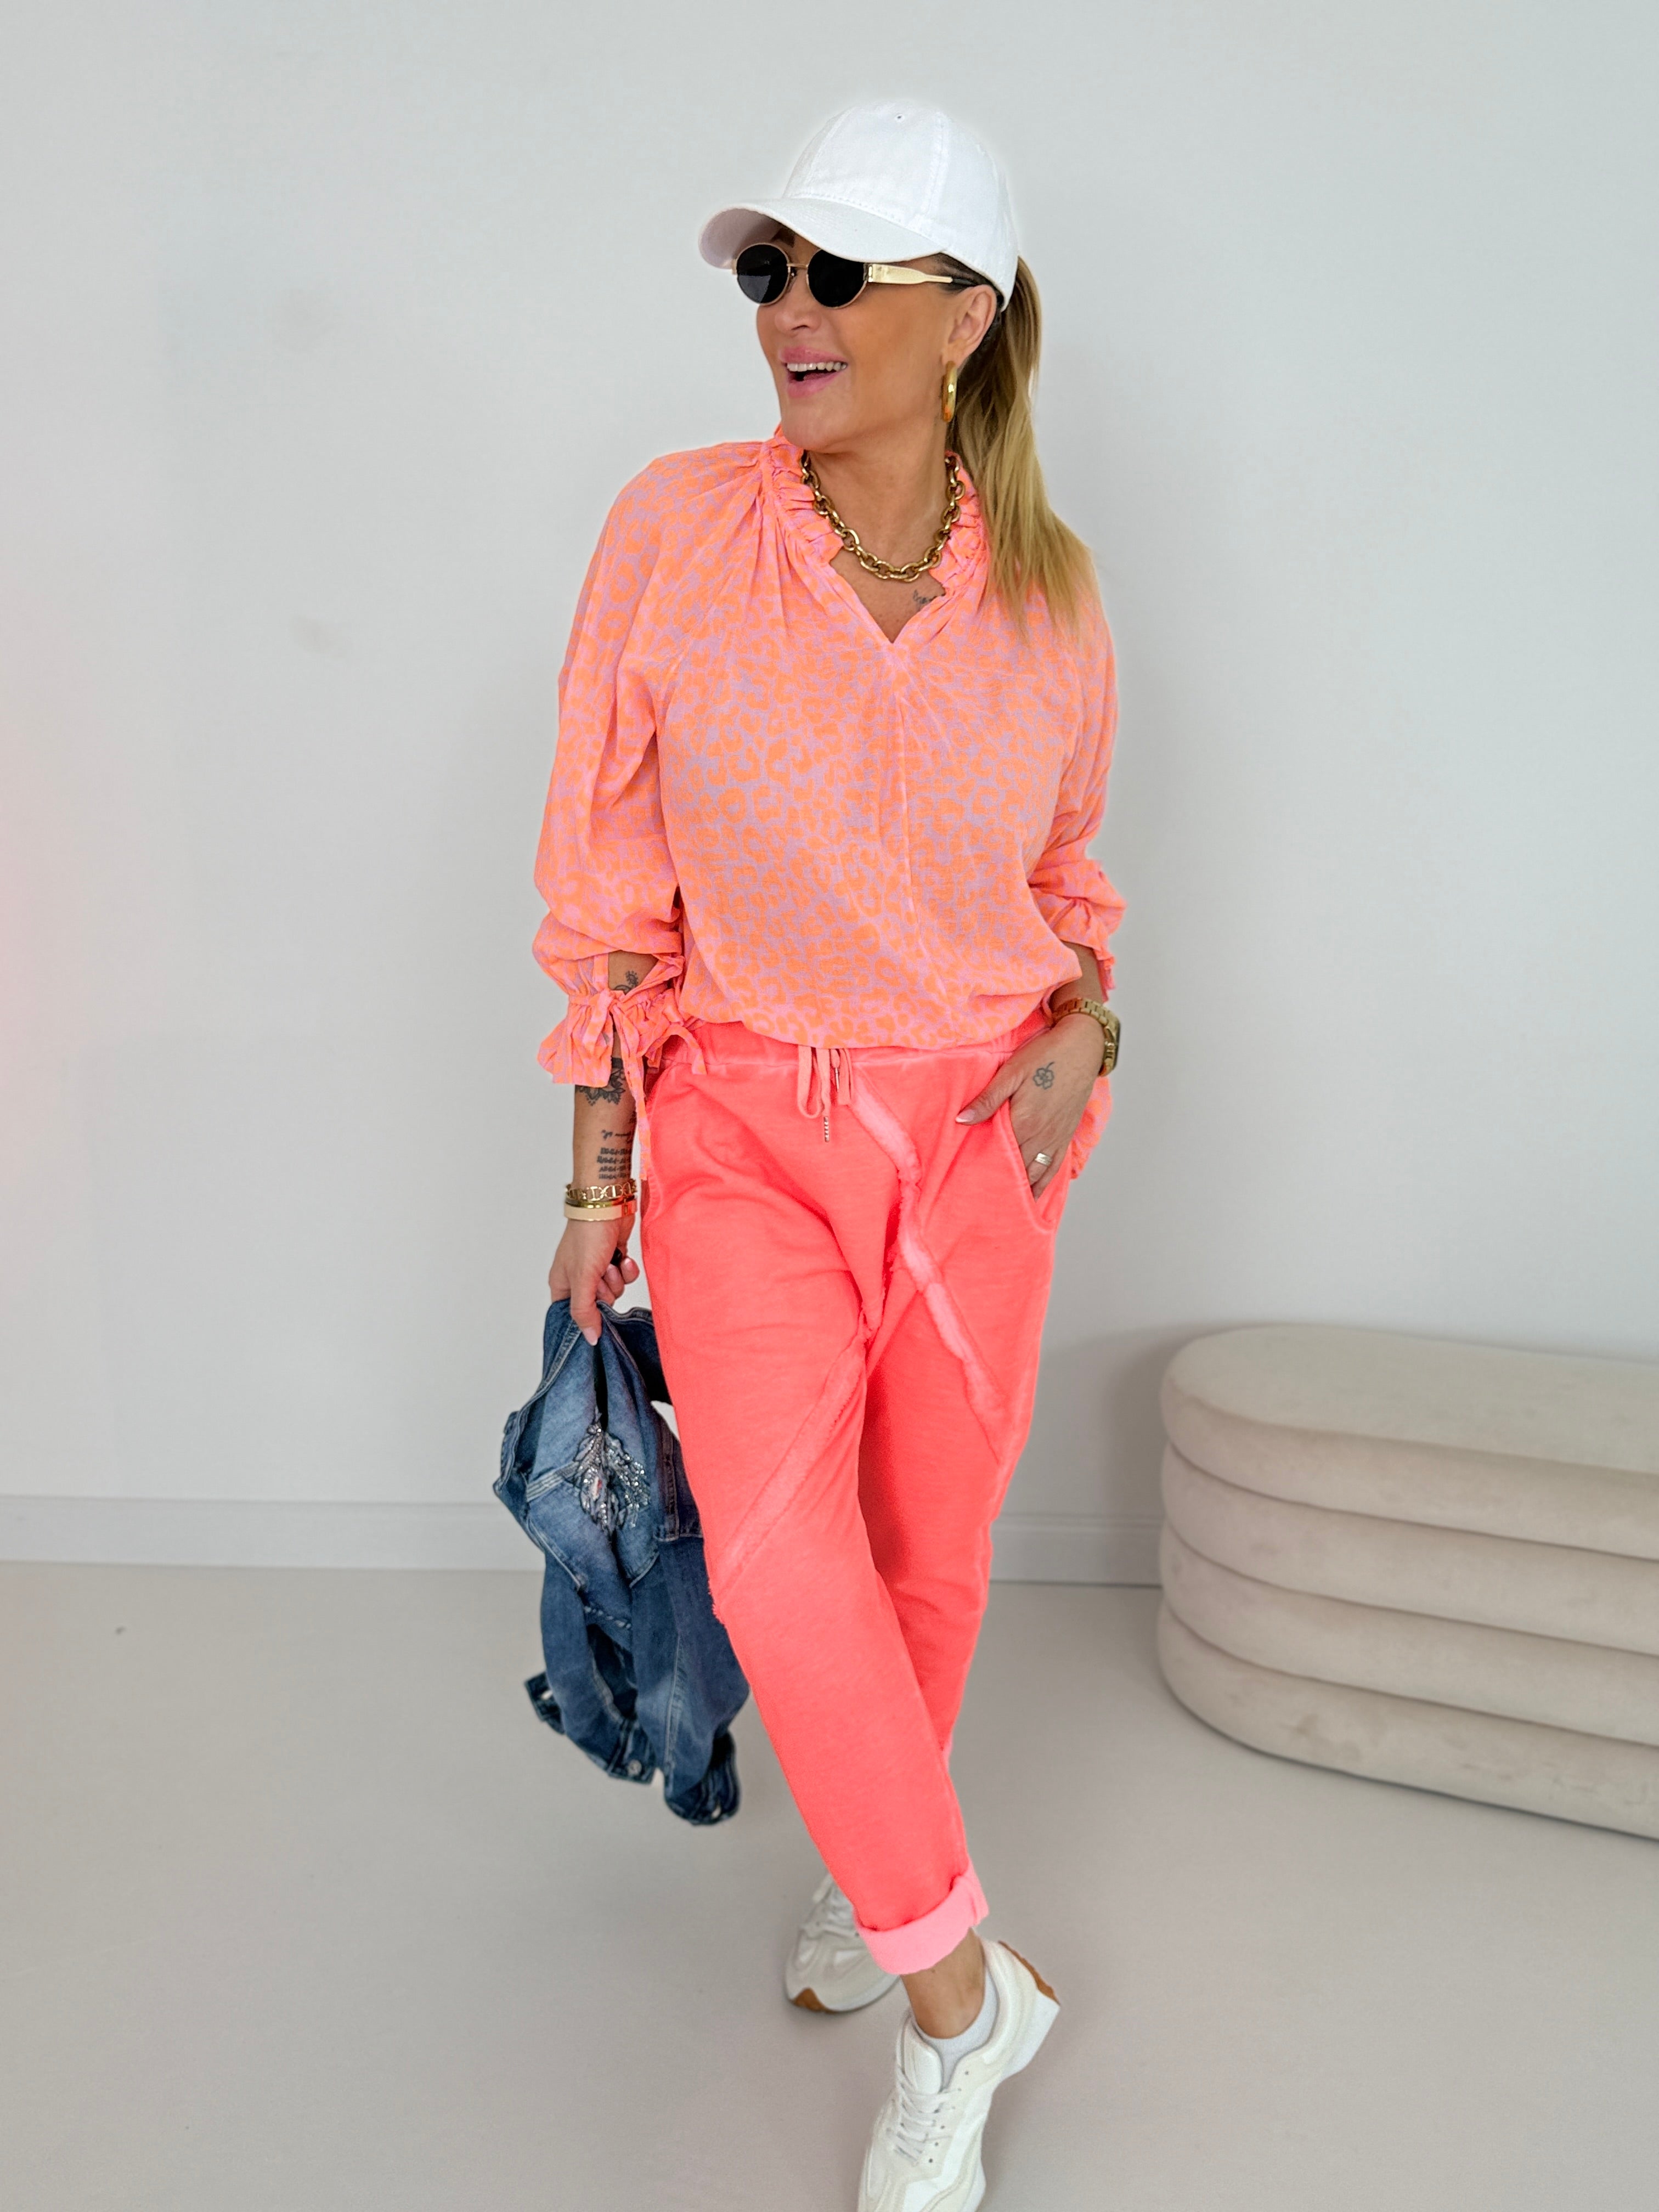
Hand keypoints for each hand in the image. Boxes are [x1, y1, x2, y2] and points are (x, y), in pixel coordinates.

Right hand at [548, 1207, 639, 1344]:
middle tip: (601, 1275)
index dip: (587, 1316)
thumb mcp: (583, 1279)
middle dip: (606, 1291)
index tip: (597, 1313)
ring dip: (617, 1277)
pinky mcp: (614, 1259)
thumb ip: (585, 1311)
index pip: (572, 1314)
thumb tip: (589, 1339)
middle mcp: (579, 1278)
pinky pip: (625, 1277)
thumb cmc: (588, 1237)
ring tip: (610, 1261)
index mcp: (562, 1284)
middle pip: (599, 1305)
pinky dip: (626, 1268)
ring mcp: (597, 1269)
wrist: (608, 1206)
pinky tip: (622, 1256)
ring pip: (615, 1291)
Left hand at [955, 1015, 1104, 1196]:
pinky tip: (1032, 1195)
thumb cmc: (1045, 1055)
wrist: (1082, 1047)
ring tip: (1002, 1205)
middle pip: (1016, 1170)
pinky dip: (1042, 1185)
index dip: (983, 1169)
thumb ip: (988, 1099)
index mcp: (1024, 1121)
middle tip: (978, 1201)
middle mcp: (1041, 1136)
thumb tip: (962, 1120)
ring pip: (1035, 1175)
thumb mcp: (1011, 1072)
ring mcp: (1055, 1139)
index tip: (966, 1183)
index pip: (999, 1155)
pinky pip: (1053, 1169)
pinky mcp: (1065, 1136)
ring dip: (1020, 1190)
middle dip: (999, 1185)